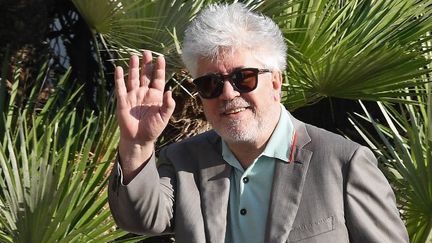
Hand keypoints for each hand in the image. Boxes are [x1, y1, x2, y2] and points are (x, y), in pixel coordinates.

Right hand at [115, 50, 174, 179]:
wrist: (138, 140)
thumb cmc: (153, 129)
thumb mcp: (164, 117)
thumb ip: (168, 104)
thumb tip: (169, 91)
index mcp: (155, 96)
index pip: (158, 79)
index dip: (159, 68)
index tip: (160, 58)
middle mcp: (144, 93)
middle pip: (145, 75)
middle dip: (146, 64)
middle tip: (146, 52)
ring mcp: (133, 96)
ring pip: (133, 78)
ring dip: (133, 67)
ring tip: (134, 56)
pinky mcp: (123, 101)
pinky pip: (120, 87)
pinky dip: (119, 78)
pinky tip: (119, 68)